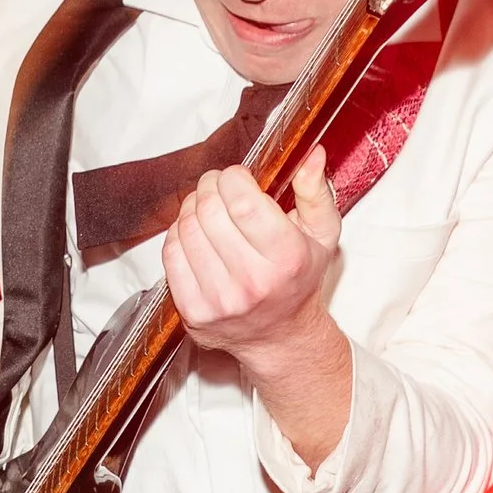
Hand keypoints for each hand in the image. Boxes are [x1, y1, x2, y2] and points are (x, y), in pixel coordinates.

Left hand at [162, 147, 339, 362]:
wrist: (280, 337)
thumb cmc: (298, 280)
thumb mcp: (322, 235)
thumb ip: (316, 192)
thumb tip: (312, 155)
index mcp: (286, 259)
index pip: (242, 201)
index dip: (232, 178)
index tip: (237, 177)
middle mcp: (252, 283)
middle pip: (210, 211)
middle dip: (210, 187)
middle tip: (218, 188)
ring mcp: (219, 300)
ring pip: (186, 229)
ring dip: (192, 208)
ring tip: (207, 209)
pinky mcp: (194, 312)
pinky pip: (171, 255)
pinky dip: (178, 234)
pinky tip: (195, 233)